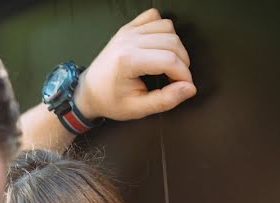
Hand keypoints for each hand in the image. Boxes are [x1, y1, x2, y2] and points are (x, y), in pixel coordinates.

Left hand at [75, 8, 195, 120]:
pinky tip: (159, 47)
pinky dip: (163, 29)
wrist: (89, 91)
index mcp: (128, 61)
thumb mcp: (138, 109)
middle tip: (177, 79)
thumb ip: (165, 100)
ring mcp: (128, 31)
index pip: (169, 60)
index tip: (184, 87)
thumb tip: (190, 88)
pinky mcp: (128, 27)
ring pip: (167, 27)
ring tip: (170, 64)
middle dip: (182, 62)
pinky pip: (154, 16)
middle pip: (172, 42)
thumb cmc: (111, 101)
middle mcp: (128, 40)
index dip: (184, 75)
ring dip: (175, 46)